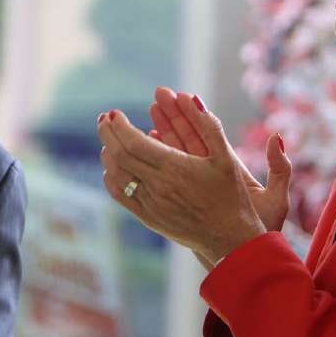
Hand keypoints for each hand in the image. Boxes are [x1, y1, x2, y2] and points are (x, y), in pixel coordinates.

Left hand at [97, 96, 270, 263]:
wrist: (230, 239)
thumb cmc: (232, 196)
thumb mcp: (226, 158)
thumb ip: (208, 126)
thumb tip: (191, 97)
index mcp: (176, 168)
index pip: (133, 142)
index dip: (119, 126)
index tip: (114, 113)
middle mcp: (159, 186)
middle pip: (120, 156)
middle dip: (107, 134)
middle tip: (104, 119)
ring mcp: (151, 204)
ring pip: (117, 175)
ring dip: (108, 154)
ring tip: (108, 139)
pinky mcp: (148, 218)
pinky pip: (121, 196)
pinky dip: (111, 177)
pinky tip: (112, 166)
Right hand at [148, 87, 290, 231]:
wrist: (245, 258)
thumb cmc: (262, 232)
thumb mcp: (276, 201)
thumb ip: (280, 169)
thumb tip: (277, 137)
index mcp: (230, 169)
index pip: (210, 135)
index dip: (196, 115)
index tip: (183, 95)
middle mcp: (211, 173)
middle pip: (188, 139)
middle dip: (173, 116)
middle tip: (158, 95)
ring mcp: (195, 184)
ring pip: (174, 153)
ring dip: (161, 132)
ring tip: (149, 110)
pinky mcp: (184, 196)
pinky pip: (167, 173)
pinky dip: (156, 157)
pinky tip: (145, 143)